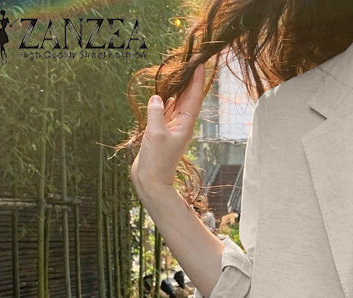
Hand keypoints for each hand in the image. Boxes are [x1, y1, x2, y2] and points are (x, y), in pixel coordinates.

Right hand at [130, 62, 205, 202]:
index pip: (193, 98)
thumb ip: (157, 112)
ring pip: (176, 103)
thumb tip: (157, 97)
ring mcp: (171, 128)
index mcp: (185, 125)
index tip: (201, 65)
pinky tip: (164, 90)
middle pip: (187, 98)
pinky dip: (165, 99)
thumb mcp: (156, 134)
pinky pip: (165, 111)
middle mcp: (181, 125)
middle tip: (190, 61)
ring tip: (179, 71)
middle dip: (189, 80)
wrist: (152, 181)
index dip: (197, 81)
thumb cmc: (157, 161)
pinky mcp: (160, 132)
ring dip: (177, 88)